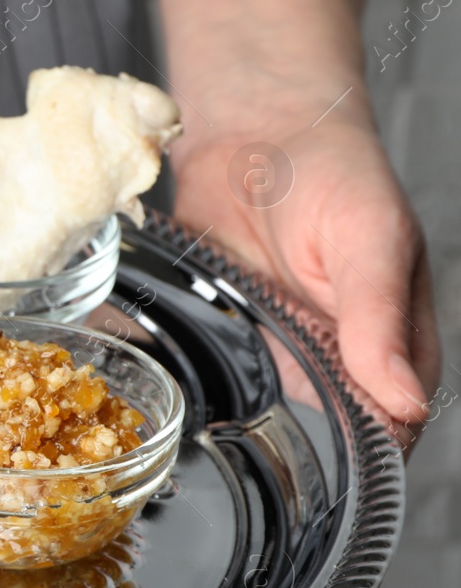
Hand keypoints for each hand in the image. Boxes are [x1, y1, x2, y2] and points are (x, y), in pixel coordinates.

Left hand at [170, 110, 440, 431]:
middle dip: (298, 423)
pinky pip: (212, 363)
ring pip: (264, 395)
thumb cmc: (336, 173)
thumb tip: (405, 402)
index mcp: (393, 334)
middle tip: (269, 406)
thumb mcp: (371, 240)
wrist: (257, 129)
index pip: (394, 415)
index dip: (373, 443)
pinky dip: (197, 366)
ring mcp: (278, 339)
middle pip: (326, 416)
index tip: (343, 458)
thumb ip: (380, 320)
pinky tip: (183, 362)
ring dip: (243, 395)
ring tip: (227, 371)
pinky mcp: (226, 326)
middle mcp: (336, 346)